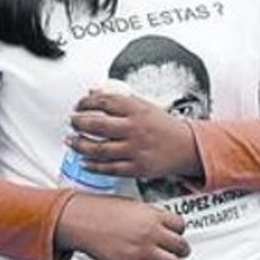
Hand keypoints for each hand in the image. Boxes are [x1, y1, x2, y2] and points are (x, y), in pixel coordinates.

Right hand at [54, 194, 188, 259]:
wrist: (80, 220)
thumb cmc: (99, 209)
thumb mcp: (131, 204)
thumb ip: (148, 214)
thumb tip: (159, 223)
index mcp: (152, 215)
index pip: (180, 225)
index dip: (181, 230)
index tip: (178, 234)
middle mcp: (150, 233)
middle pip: (181, 245)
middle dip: (183, 250)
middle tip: (181, 252)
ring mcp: (141, 251)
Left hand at [68, 91, 200, 180]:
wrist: (188, 147)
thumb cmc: (164, 126)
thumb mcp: (144, 105)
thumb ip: (119, 99)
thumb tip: (94, 91)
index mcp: (137, 110)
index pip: (104, 102)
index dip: (86, 102)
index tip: (78, 105)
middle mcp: (135, 129)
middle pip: (97, 125)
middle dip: (78, 122)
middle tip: (72, 122)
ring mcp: (136, 150)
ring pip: (99, 149)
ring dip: (80, 145)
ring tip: (71, 141)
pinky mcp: (137, 168)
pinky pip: (109, 168)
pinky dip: (92, 166)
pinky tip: (84, 161)